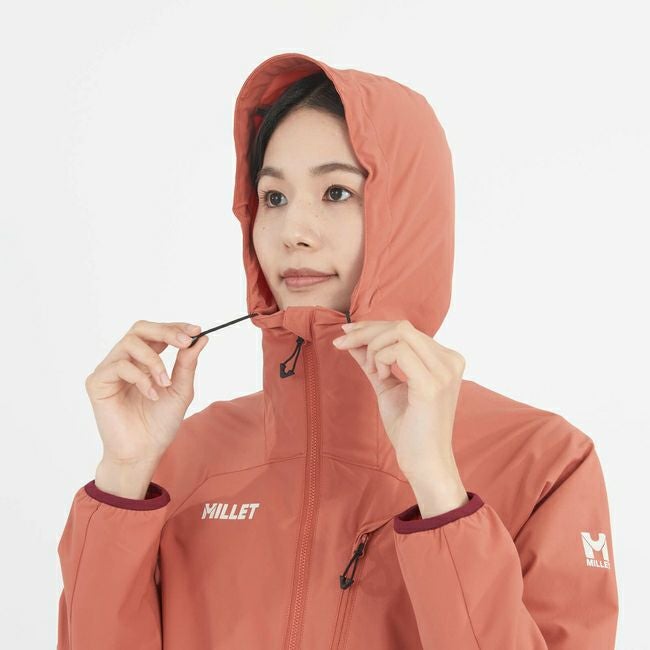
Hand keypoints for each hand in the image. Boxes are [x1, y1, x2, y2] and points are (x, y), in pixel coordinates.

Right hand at [85, 320, 208, 465]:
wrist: (144, 452)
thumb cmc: (159, 423)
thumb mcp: (180, 390)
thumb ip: (187, 364)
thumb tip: (201, 338)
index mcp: (145, 360)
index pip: (157, 332)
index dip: (175, 327)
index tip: (195, 330)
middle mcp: (126, 361)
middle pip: (140, 329)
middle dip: (165, 332)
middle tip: (183, 342)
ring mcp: (109, 370)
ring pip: (130, 343)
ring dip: (154, 360)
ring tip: (165, 382)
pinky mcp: (97, 382)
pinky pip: (119, 366)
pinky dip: (140, 378)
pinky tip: (151, 395)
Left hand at [332, 319, 464, 483]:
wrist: (423, 463)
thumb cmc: (409, 429)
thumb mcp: (387, 385)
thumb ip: (373, 360)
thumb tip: (351, 338)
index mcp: (445, 359)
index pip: (406, 328)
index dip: (372, 326)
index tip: (345, 331)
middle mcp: (450, 360)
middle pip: (402, 326)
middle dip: (366, 331)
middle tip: (342, 343)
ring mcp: (444, 371)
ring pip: (400, 332)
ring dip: (374, 348)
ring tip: (375, 373)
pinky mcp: (432, 384)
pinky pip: (399, 351)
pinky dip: (381, 359)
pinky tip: (382, 378)